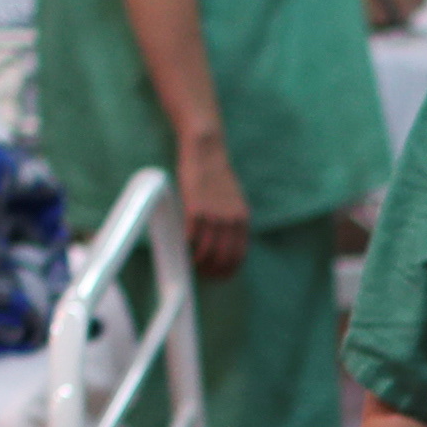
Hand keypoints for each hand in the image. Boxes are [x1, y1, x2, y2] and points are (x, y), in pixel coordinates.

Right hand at [175, 129, 247, 278]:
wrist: (207, 151)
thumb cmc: (216, 174)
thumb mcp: (233, 199)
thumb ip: (231, 219)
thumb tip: (223, 239)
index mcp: (242, 219)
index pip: (239, 255)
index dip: (228, 269)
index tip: (219, 276)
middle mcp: (231, 220)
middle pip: (223, 257)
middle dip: (213, 271)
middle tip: (202, 273)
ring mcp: (214, 215)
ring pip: (207, 252)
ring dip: (199, 263)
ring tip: (192, 264)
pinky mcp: (195, 209)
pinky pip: (192, 237)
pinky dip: (187, 247)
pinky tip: (183, 248)